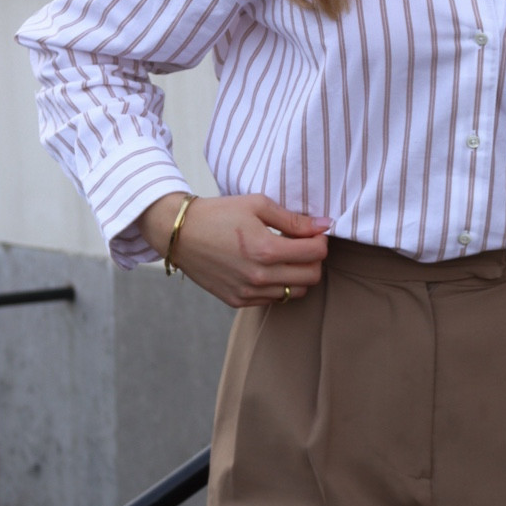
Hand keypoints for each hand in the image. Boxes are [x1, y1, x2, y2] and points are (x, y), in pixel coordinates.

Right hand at [138, 192, 331, 308]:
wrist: (180, 233)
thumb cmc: (219, 214)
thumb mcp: (257, 205)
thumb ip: (294, 219)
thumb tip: (325, 225)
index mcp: (266, 250)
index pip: (316, 254)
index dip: (320, 240)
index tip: (313, 232)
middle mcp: (259, 276)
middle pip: (311, 277)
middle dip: (314, 259)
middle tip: (302, 244)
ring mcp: (248, 292)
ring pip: (295, 292)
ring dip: (297, 274)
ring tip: (283, 255)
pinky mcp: (238, 300)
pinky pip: (273, 299)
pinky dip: (278, 284)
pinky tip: (266, 267)